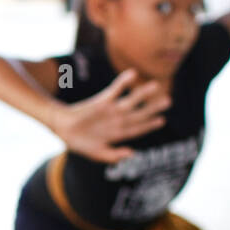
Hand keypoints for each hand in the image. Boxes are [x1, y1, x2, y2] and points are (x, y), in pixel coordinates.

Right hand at [50, 68, 169, 163]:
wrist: (62, 128)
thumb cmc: (78, 142)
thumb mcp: (97, 154)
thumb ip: (113, 156)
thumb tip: (132, 153)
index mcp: (118, 134)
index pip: (138, 128)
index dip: (149, 125)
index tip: (161, 120)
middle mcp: (117, 120)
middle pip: (139, 114)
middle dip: (153, 108)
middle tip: (168, 101)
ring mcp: (111, 110)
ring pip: (131, 101)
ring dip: (143, 94)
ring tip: (156, 85)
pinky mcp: (101, 101)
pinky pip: (115, 90)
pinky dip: (123, 83)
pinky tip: (133, 74)